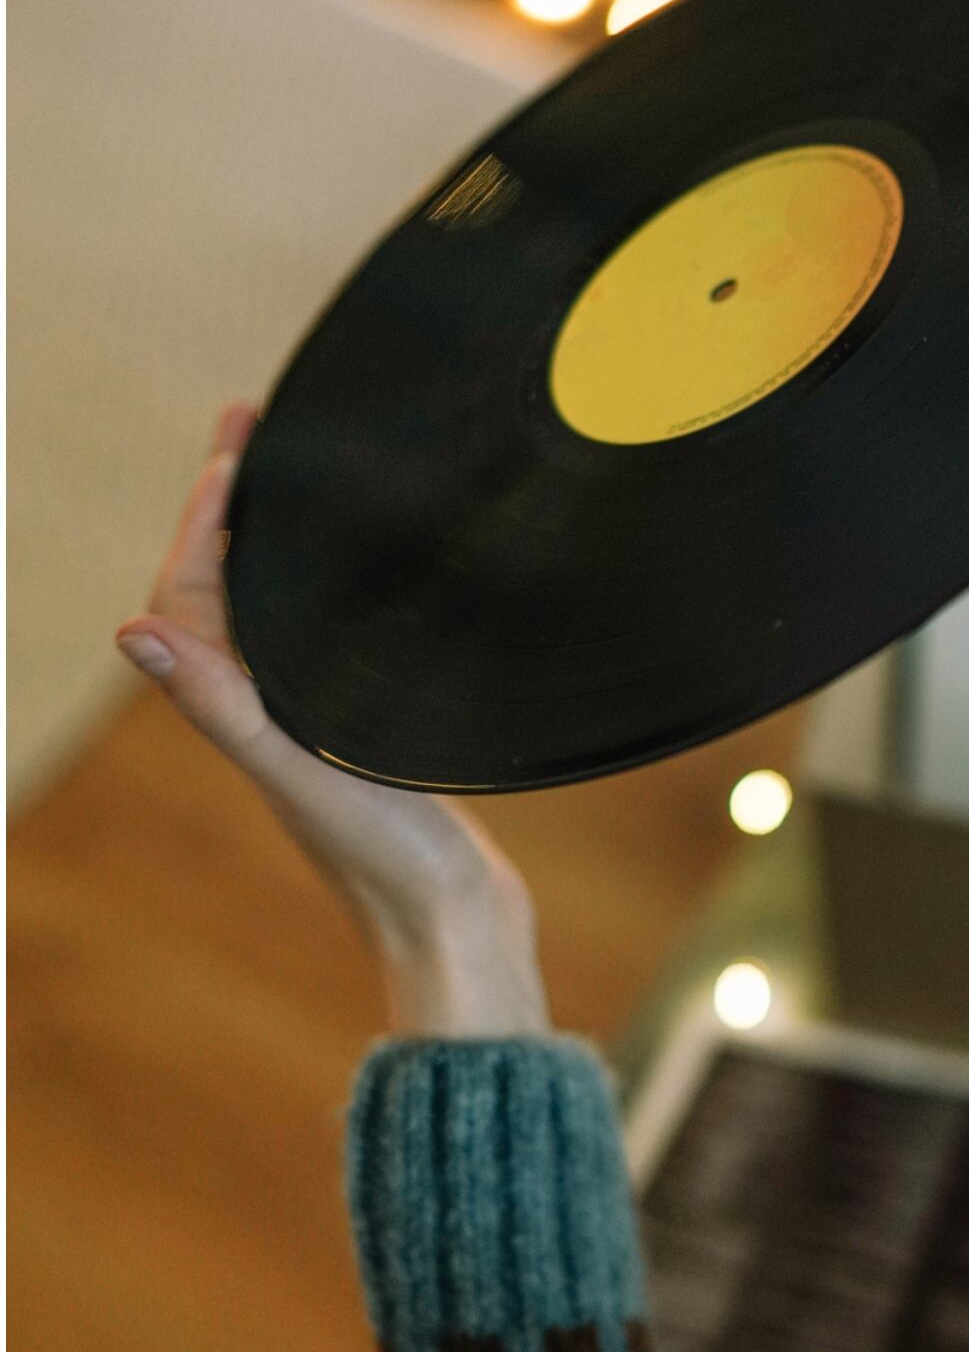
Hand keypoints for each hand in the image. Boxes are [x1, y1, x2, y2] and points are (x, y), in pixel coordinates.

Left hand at [118, 405, 545, 1036]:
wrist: (455, 926)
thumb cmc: (384, 858)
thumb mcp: (299, 774)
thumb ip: (222, 706)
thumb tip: (130, 633)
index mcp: (239, 708)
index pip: (193, 587)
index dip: (204, 512)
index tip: (236, 442)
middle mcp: (267, 708)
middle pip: (227, 586)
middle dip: (233, 503)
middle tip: (257, 425)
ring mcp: (316, 722)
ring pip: (278, 611)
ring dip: (281, 540)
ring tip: (306, 480)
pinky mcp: (368, 735)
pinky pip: (328, 642)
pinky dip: (333, 591)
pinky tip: (376, 578)